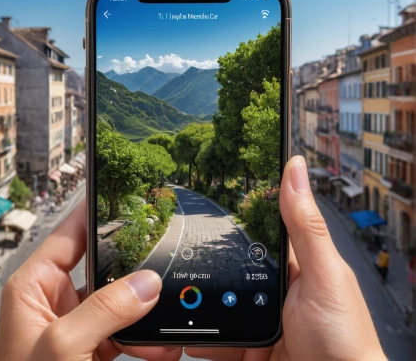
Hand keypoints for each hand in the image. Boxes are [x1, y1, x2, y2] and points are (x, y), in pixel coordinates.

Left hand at [0, 199, 181, 360]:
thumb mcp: (61, 347)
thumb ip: (104, 310)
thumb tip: (146, 283)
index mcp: (36, 285)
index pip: (69, 234)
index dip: (96, 211)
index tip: (125, 191)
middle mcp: (57, 299)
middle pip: (105, 266)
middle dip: (135, 270)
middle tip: (162, 262)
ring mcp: (79, 323)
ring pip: (123, 300)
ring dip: (146, 311)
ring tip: (163, 322)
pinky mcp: (95, 346)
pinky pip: (128, 330)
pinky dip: (146, 338)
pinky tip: (159, 347)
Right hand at [186, 156, 386, 360]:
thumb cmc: (343, 337)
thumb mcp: (322, 276)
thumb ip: (304, 227)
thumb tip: (294, 167)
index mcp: (290, 266)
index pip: (254, 232)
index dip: (229, 217)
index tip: (200, 201)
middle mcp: (270, 292)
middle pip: (228, 271)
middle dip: (203, 266)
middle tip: (168, 252)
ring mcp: (257, 322)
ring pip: (215, 306)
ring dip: (194, 302)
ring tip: (165, 294)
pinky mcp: (245, 348)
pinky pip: (214, 339)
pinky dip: (198, 336)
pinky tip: (181, 330)